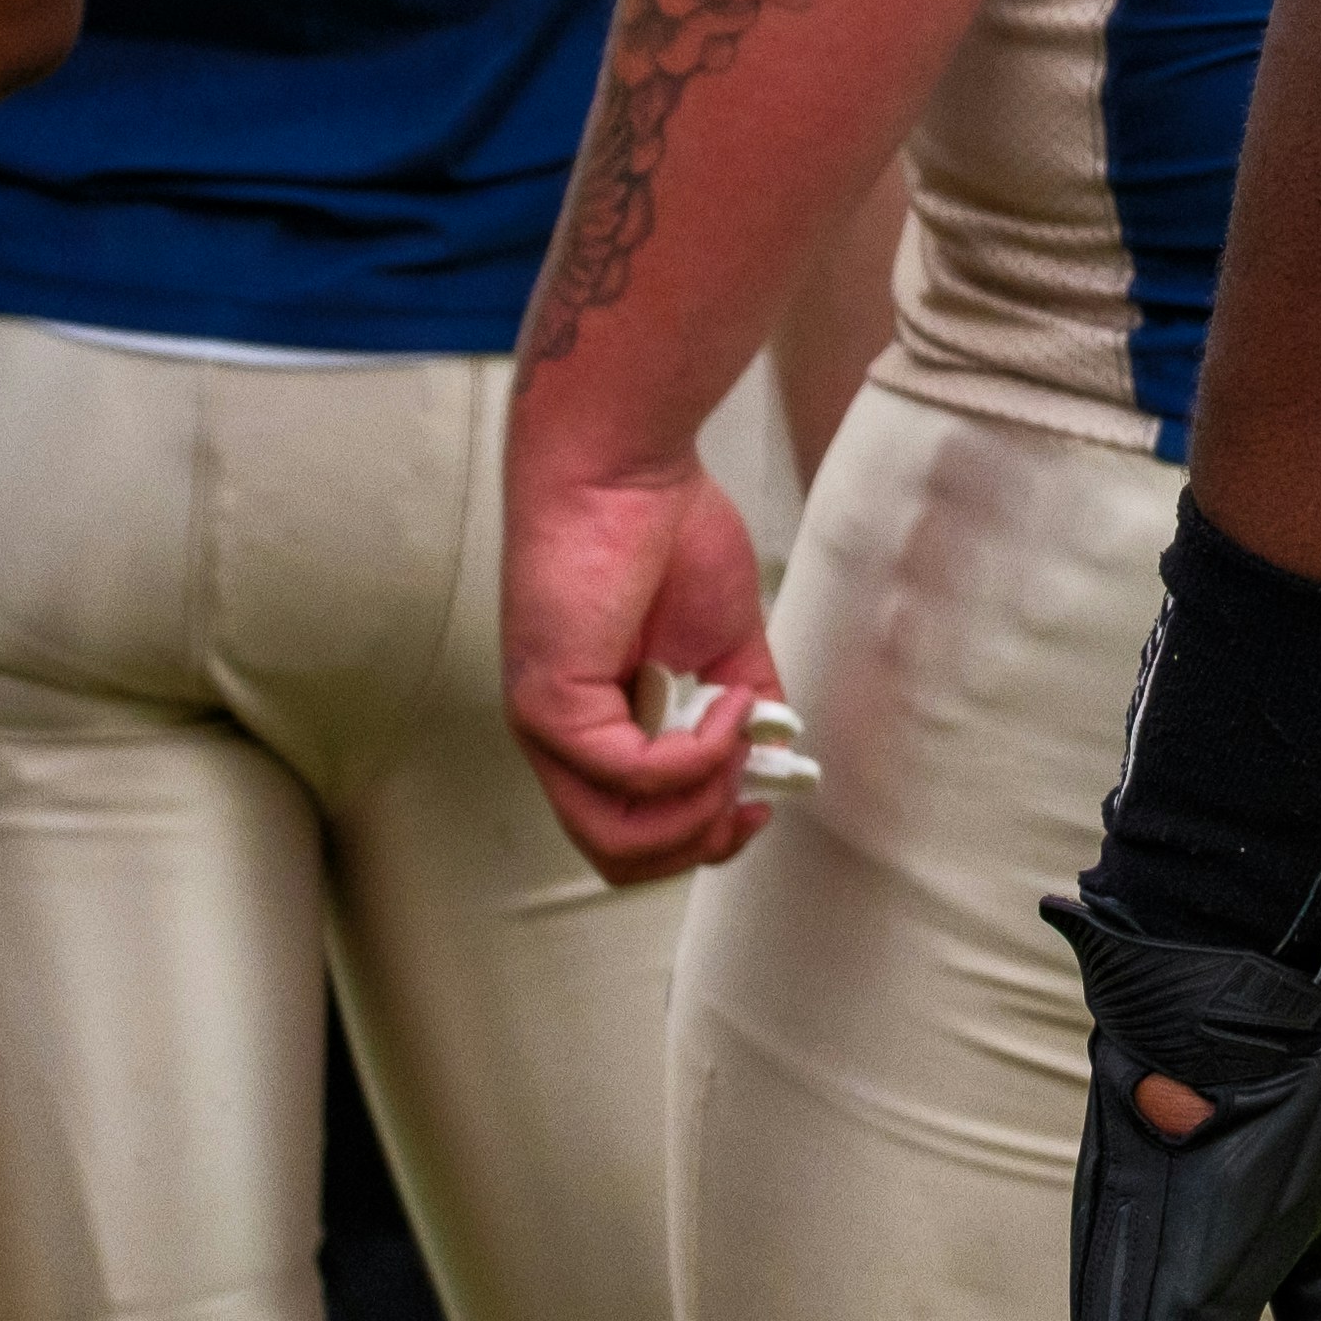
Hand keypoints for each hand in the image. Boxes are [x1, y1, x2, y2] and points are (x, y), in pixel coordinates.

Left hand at [502, 443, 782, 881]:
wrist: (622, 465)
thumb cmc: (664, 530)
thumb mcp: (722, 638)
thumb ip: (744, 705)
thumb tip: (772, 762)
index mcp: (591, 730)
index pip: (628, 834)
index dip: (698, 839)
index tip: (758, 803)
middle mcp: (558, 744)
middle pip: (620, 854)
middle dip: (701, 840)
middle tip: (751, 794)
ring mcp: (548, 732)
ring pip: (617, 836)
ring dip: (699, 807)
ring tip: (740, 742)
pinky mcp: (552, 708)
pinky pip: (630, 775)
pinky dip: (695, 754)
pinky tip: (728, 703)